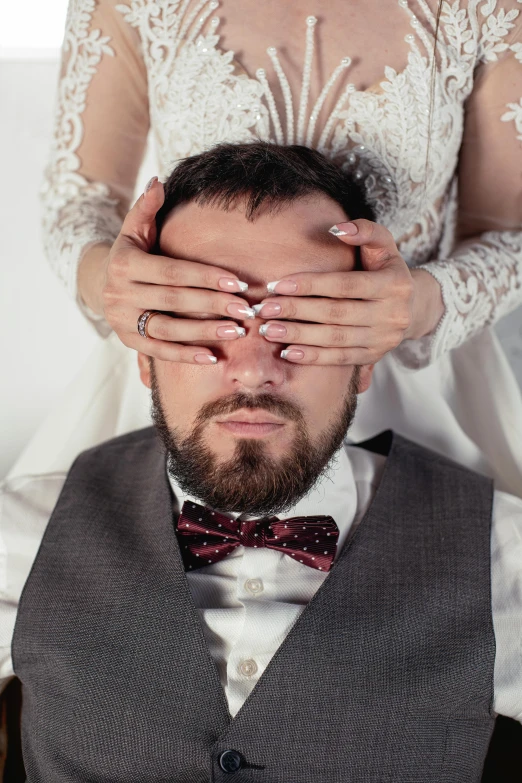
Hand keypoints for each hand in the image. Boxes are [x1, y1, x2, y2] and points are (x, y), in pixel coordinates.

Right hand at [100, 178, 254, 363]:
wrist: (100, 284)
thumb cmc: (131, 253)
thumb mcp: (135, 229)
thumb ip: (146, 208)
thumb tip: (159, 181)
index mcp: (124, 264)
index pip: (172, 271)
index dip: (206, 277)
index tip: (237, 282)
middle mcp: (119, 294)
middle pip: (174, 300)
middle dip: (212, 305)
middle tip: (246, 309)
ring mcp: (122, 320)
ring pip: (168, 329)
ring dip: (203, 332)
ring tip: (235, 331)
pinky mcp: (128, 342)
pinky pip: (159, 352)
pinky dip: (186, 356)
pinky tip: (212, 357)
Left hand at [255, 219, 440, 365]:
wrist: (412, 306)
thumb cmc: (385, 269)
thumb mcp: (383, 245)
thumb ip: (364, 231)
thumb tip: (336, 229)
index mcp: (394, 284)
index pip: (345, 285)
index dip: (309, 285)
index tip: (276, 285)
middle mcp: (392, 314)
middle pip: (336, 313)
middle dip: (296, 311)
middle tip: (264, 309)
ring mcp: (383, 338)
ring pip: (335, 339)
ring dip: (299, 335)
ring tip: (268, 330)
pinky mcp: (374, 356)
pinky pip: (340, 359)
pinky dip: (313, 357)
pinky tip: (287, 352)